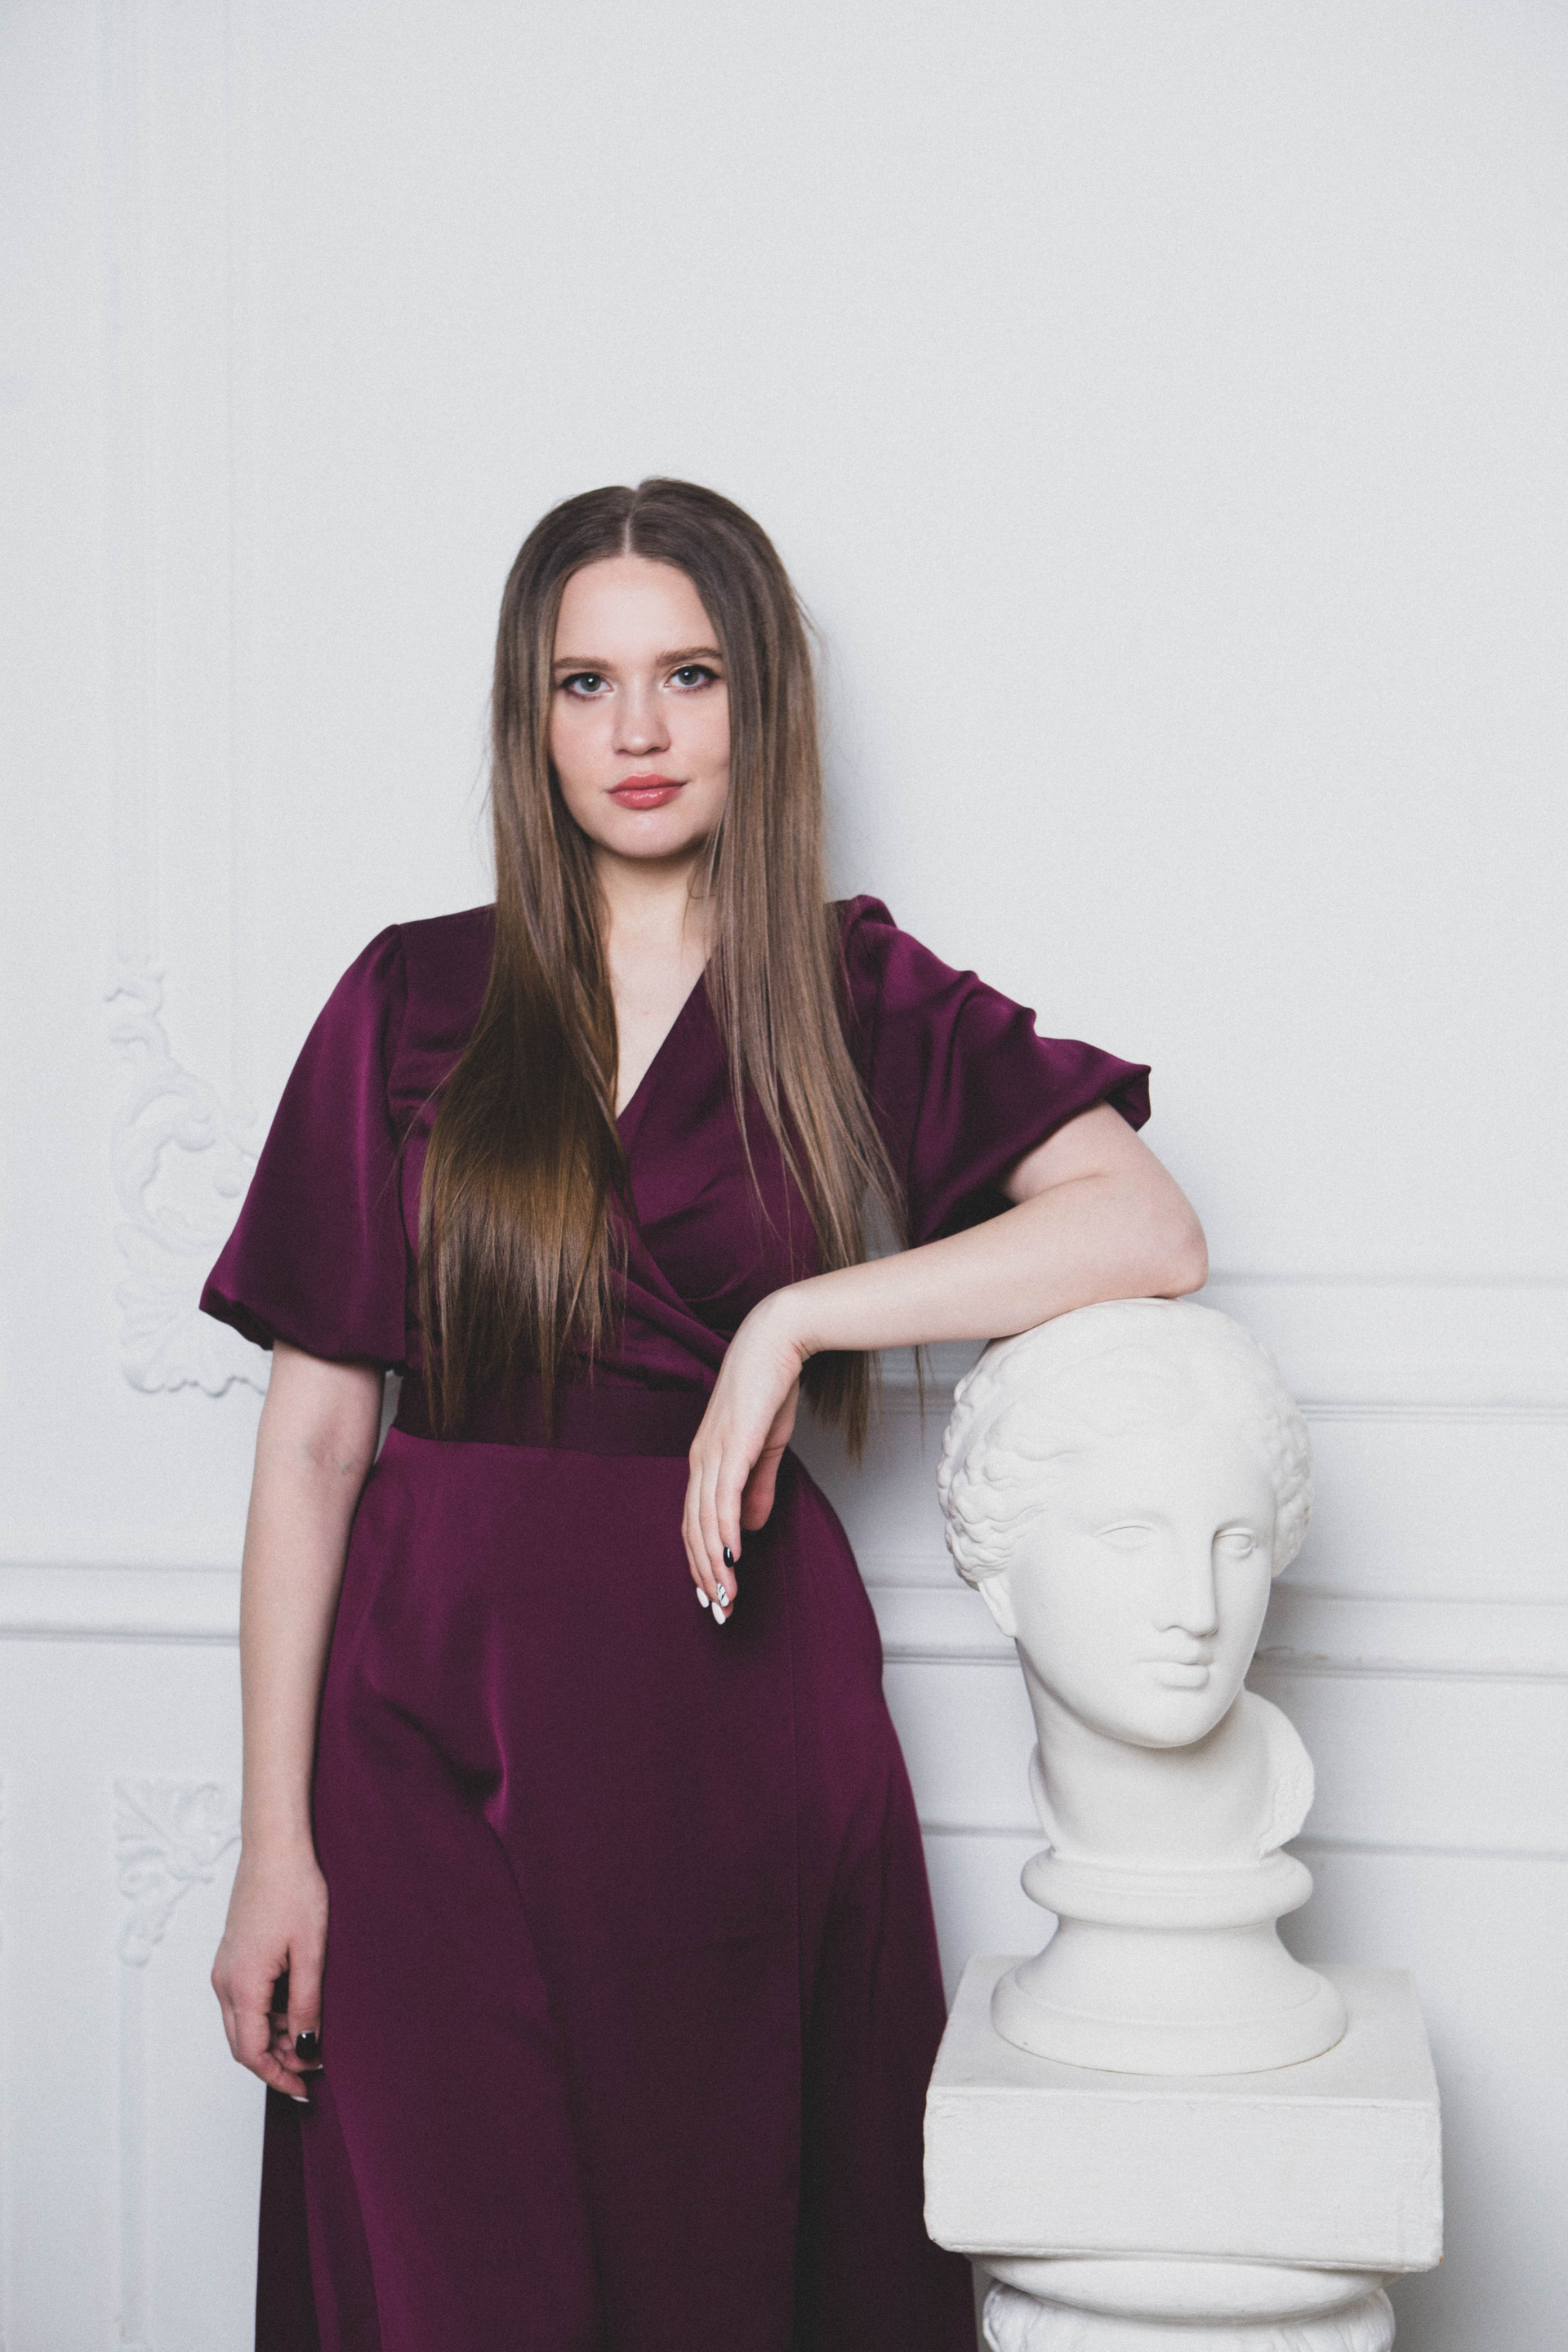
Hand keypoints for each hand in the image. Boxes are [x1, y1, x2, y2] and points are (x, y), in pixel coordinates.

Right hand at [212, 1839, 328, 2101]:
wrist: (274, 1848)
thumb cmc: (294, 1891)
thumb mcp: (310, 1953)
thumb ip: (306, 2004)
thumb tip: (307, 2048)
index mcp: (242, 1984)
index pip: (252, 2053)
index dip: (278, 2076)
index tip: (305, 2089)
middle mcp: (225, 1982)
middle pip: (244, 2044)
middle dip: (276, 2063)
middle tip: (313, 2069)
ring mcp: (225, 1970)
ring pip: (244, 2024)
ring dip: (274, 2039)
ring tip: (313, 2037)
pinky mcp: (232, 1958)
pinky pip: (245, 2002)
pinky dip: (269, 2016)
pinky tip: (297, 2009)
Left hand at [683, 1293, 807, 1619]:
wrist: (776, 1342)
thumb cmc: (769, 1388)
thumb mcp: (764, 1446)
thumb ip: (757, 1486)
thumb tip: (750, 1527)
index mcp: (704, 1460)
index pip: (692, 1521)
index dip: (699, 1560)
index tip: (711, 1593)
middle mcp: (700, 1460)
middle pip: (691, 1529)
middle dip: (703, 1575)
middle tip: (718, 1612)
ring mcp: (712, 1453)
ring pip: (703, 1522)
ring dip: (713, 1565)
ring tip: (726, 1598)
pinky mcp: (732, 1447)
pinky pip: (723, 1500)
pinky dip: (724, 1533)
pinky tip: (732, 1559)